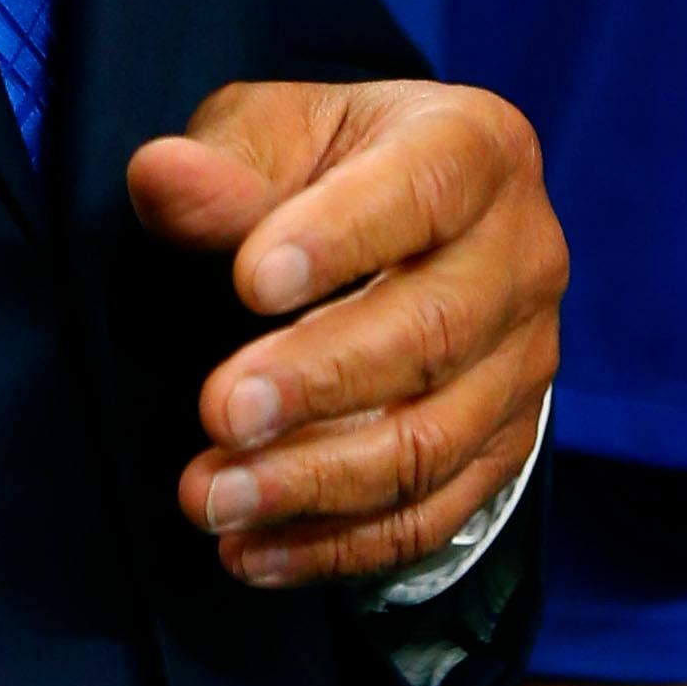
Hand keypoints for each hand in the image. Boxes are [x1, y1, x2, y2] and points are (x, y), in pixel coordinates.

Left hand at [128, 78, 565, 588]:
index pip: (418, 192)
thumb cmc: (317, 166)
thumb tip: (159, 177)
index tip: (246, 282)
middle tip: (216, 412)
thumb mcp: (266, 133)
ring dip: (315, 482)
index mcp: (475, 148)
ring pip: (433, 442)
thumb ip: (222, 165)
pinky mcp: (507, 448)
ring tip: (212, 498)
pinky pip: (434, 517)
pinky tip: (253, 552)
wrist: (393, 226)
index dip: (338, 239)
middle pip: (432, 332)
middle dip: (317, 381)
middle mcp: (524, 256)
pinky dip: (340, 546)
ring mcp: (526, 363)